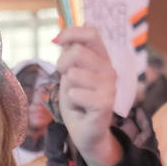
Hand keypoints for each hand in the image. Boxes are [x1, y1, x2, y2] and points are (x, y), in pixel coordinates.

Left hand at [53, 25, 122, 165]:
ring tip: (75, 97)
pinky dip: (70, 100)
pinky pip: (75, 93)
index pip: (92, 33)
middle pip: (78, 51)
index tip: (57, 41)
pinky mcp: (104, 104)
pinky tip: (79, 108)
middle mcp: (109, 70)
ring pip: (74, 73)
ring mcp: (109, 87)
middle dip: (62, 64)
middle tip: (65, 79)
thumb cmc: (78, 101)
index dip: (72, 33)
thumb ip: (69, 55)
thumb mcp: (70, 74)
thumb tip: (60, 36)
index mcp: (102, 59)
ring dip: (67, 87)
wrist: (85, 132)